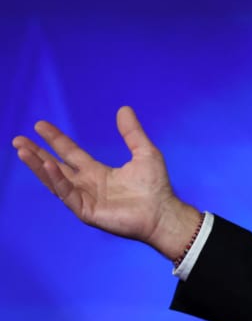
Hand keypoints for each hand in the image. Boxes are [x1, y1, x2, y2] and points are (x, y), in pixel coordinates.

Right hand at [11, 106, 200, 260]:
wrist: (163, 212)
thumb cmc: (156, 187)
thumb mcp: (144, 152)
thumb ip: (132, 132)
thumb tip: (124, 108)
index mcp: (98, 173)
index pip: (70, 153)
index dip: (55, 140)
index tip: (40, 125)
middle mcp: (88, 185)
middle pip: (56, 166)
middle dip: (37, 154)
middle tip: (18, 140)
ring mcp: (85, 199)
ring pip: (55, 180)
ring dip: (38, 166)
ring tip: (22, 151)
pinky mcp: (86, 211)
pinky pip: (67, 194)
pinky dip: (57, 180)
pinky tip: (48, 166)